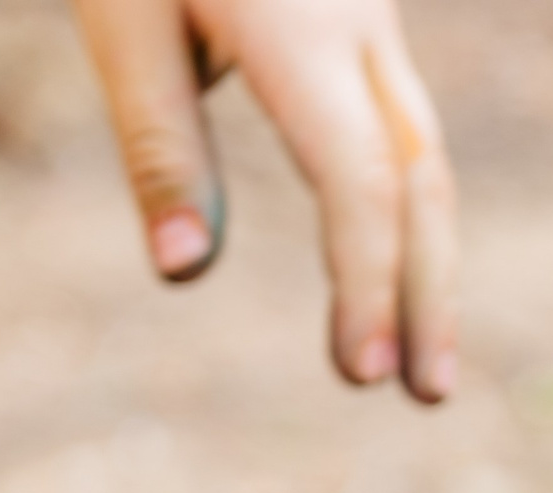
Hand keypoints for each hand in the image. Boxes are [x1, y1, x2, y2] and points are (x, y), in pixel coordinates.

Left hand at [70, 0, 458, 400]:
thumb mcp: (120, 16)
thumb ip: (159, 141)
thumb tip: (185, 272)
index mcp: (301, 33)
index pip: (360, 184)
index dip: (367, 283)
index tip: (360, 372)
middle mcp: (361, 32)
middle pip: (422, 185)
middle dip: (427, 295)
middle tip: (425, 394)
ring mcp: (374, 25)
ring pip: (429, 163)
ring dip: (433, 267)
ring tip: (425, 355)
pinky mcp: (363, 27)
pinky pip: (407, 137)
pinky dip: (410, 216)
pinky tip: (394, 270)